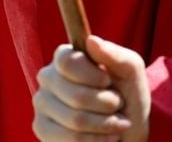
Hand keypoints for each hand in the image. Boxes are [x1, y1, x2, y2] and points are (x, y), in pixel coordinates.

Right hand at [33, 38, 149, 141]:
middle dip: (107, 103)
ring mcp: (41, 104)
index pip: (67, 62)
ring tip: (118, 121)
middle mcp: (47, 78)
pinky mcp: (41, 129)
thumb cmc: (127, 94)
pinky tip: (109, 137)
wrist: (127, 128)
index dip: (92, 75)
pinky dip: (97, 140)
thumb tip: (91, 40)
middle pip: (76, 95)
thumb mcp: (130, 71)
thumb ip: (115, 55)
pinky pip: (70, 139)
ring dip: (106, 123)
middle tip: (118, 104)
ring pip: (76, 120)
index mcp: (64, 57)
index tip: (108, 81)